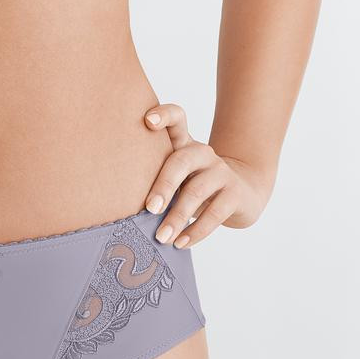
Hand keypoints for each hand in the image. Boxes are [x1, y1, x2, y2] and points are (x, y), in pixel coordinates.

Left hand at [141, 102, 272, 247]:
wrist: (243, 193)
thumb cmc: (194, 185)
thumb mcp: (176, 177)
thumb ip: (153, 179)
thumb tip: (116, 205)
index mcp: (183, 144)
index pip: (177, 118)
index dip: (164, 115)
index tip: (147, 121)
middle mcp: (202, 153)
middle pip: (181, 161)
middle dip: (164, 185)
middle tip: (150, 208)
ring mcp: (221, 171)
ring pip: (197, 191)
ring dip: (177, 217)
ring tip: (162, 237)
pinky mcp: (235, 194)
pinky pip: (215, 213)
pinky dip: (196, 231)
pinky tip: (181, 243)